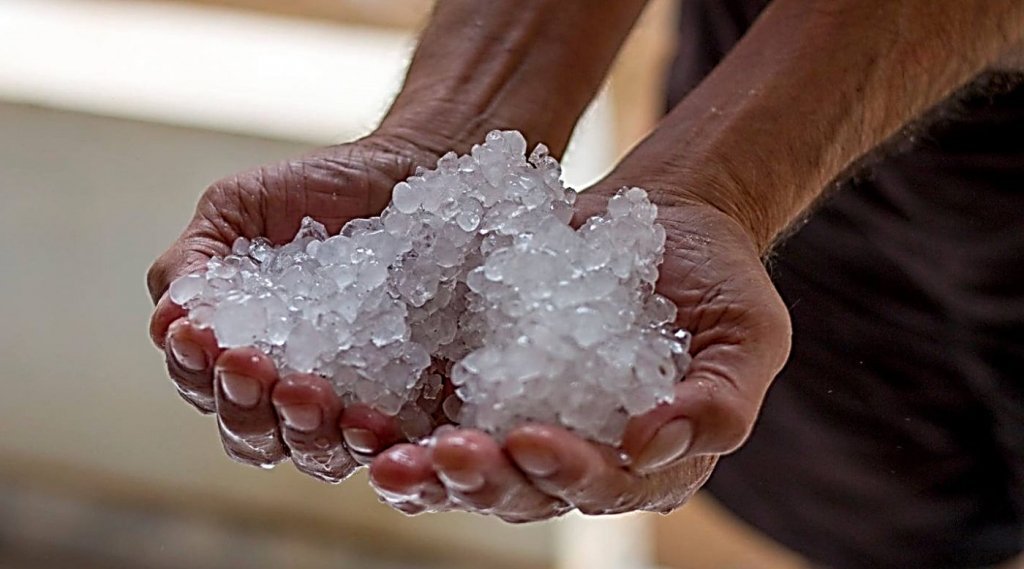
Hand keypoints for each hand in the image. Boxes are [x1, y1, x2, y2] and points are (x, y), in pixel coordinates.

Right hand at [147, 133, 438, 481]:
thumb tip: (165, 320)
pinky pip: (391, 441)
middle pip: (252, 437)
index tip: (199, 337)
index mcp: (240, 352)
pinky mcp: (412, 401)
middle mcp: (291, 388)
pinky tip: (368, 417)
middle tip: (251, 366)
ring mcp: (352, 401)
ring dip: (302, 430)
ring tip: (308, 390)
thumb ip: (193, 260)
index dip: (194, 372)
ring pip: (315, 453)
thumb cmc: (317, 189)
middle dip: (243, 407)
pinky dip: (373, 440)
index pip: (204, 387)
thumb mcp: (239, 208)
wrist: (406, 171)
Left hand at [367, 188, 791, 519]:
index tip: (532, 439)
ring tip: (385, 454)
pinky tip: (361, 406)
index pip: (605, 485)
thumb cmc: (719, 279)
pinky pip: (437, 412)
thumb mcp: (746, 334)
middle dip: (483, 478)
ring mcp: (526, 420)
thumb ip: (719, 400)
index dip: (569, 471)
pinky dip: (400, 418)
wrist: (663, 222)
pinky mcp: (484, 383)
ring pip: (470, 466)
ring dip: (426, 469)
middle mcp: (581, 455)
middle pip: (526, 491)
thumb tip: (651, 446)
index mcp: (649, 462)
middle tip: (444, 456)